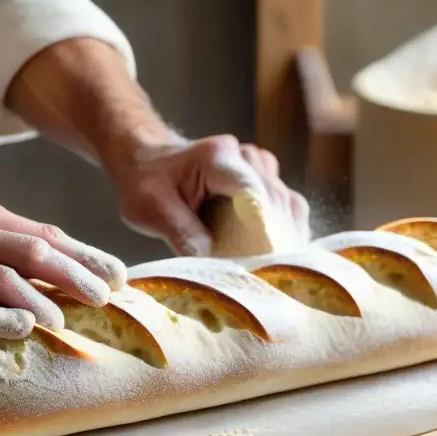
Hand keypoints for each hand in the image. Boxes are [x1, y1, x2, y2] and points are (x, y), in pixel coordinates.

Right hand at [0, 200, 126, 338]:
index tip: (119, 276)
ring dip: (38, 299)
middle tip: (104, 298)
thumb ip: (9, 257)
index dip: (86, 254)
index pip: (46, 234)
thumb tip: (66, 281)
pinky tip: (20, 329)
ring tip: (63, 322)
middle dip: (74, 274)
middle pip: (32, 250)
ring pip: (1, 275)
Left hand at [109, 134, 310, 256]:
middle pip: (275, 201)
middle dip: (273, 240)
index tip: (266, 260)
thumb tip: (212, 259)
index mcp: (217, 157)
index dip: (263, 227)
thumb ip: (181, 232)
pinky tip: (274, 258)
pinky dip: (285, 233)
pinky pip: (289, 209)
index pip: (252, 192)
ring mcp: (260, 168)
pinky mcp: (268, 183)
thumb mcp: (150, 208)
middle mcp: (246, 157)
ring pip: (289, 205)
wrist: (149, 163)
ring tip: (269, 270)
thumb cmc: (146, 183)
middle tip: (266, 278)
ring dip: (283, 237)